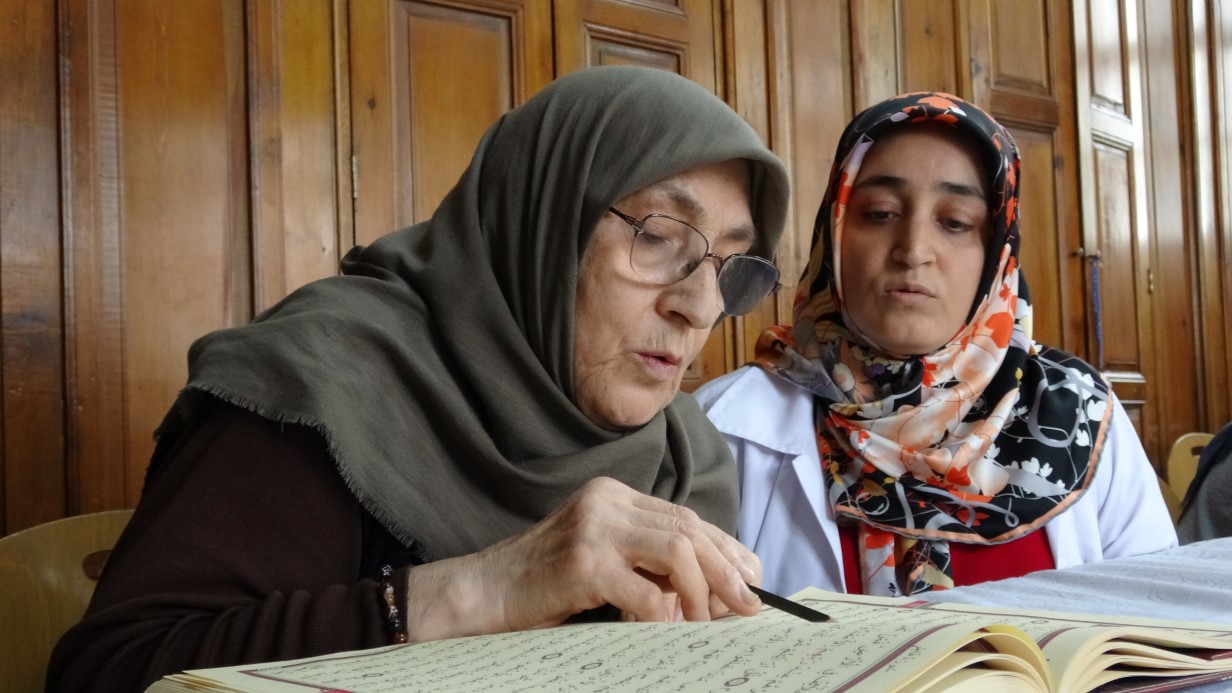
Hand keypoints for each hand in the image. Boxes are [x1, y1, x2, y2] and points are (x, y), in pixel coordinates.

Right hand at [404, 476, 761, 640]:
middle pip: (688, 528)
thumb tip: (709, 590)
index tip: (751, 578)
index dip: (724, 548)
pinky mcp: (583, 562)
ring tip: (707, 622)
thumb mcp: (600, 562)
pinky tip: (665, 631)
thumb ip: (645, 564)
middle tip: (750, 605)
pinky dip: (665, 616)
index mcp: (612, 496)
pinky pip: (647, 593)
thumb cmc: (541, 586)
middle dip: (727, 569)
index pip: (684, 517)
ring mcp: (594, 528)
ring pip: (678, 550)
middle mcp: (606, 502)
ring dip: (703, 592)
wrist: (480, 594)